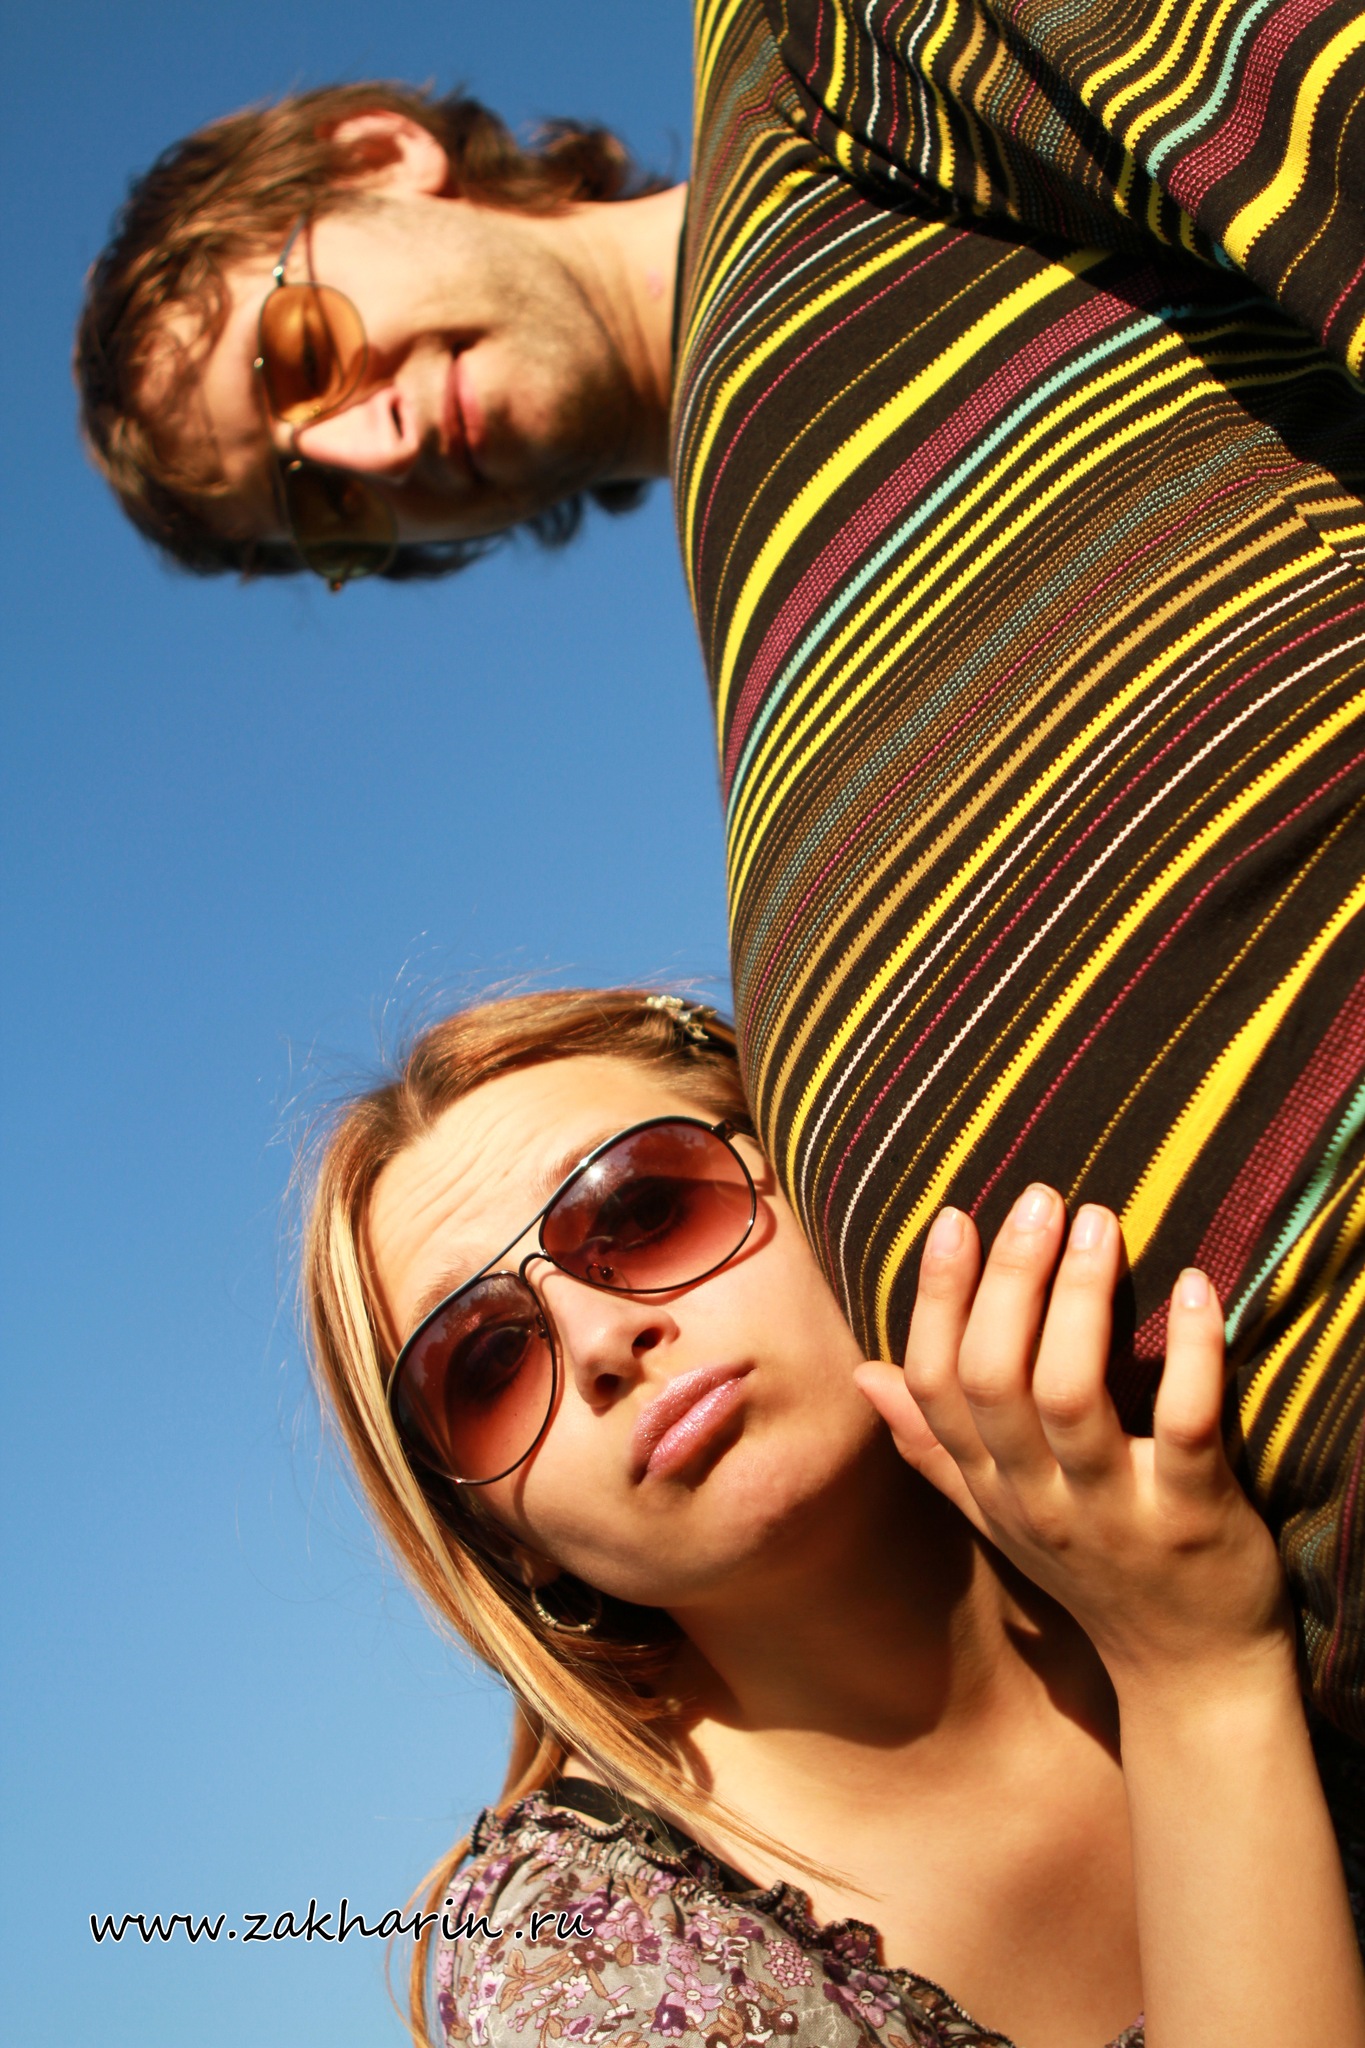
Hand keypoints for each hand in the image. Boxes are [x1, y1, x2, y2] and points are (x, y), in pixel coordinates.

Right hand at [854, 1187, 1292, 1699]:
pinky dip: (1190, 1356)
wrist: (1190, 1673)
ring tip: (1097, 1224)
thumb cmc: (1092, 1575)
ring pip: (1071, 1399)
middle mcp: (1037, 1501)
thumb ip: (933, 1446)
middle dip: (1007, 1282)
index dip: (937, 1301)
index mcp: (990, 1488)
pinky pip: (1183, 1430)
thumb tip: (864, 1375)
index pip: (938, 1387)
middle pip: (995, 1383)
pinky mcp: (1194, 1520)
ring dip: (1079, 1301)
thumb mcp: (996, 1515)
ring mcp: (1113, 1514)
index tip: (953, 1219)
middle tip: (1039, 1199)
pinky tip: (1196, 1289)